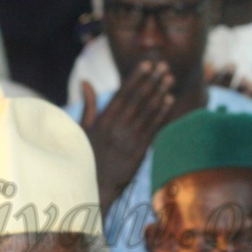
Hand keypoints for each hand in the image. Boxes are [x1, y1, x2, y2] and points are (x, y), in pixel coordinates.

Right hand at [81, 61, 175, 213]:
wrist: (94, 187)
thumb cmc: (85, 157)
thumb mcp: (82, 131)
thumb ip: (89, 105)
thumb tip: (85, 82)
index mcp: (103, 122)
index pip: (122, 95)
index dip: (135, 78)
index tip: (146, 64)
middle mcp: (117, 129)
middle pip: (138, 100)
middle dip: (151, 81)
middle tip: (163, 66)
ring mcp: (129, 141)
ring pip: (148, 112)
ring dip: (160, 93)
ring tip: (169, 78)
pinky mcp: (139, 152)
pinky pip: (153, 128)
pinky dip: (162, 113)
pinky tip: (169, 100)